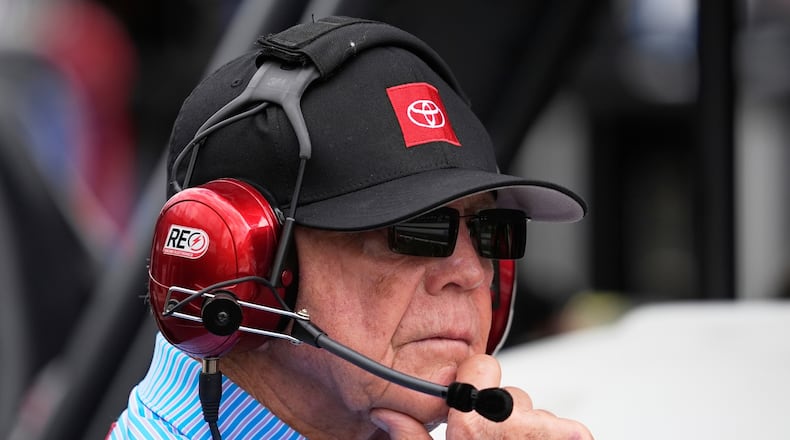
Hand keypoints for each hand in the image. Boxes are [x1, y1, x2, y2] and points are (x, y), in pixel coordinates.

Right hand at [369, 354, 592, 438]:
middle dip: (504, 416)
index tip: (473, 398)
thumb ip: (413, 439)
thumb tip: (388, 414)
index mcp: (471, 430)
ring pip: (540, 415)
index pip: (482, 368)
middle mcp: (509, 429)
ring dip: (531, 432)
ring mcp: (542, 438)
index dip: (477, 379)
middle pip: (512, 396)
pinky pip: (572, 433)